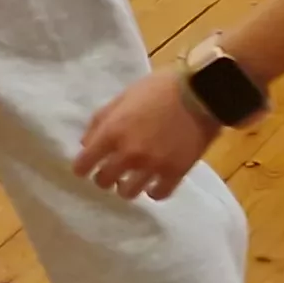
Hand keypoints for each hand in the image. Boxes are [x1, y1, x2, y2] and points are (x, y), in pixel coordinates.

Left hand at [72, 68, 212, 199]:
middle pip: (103, 181)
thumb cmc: (159, 88)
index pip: (84, 164)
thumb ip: (101, 121)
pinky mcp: (175, 173)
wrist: (201, 92)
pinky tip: (152, 184)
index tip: (85, 168)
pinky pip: (158, 194)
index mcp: (112, 133)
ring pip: (128, 192)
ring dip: (126, 187)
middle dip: (104, 177)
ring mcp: (152, 166)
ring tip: (130, 180)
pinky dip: (152, 191)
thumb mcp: (122, 97)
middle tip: (110, 171)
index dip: (82, 168)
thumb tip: (86, 144)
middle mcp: (128, 154)